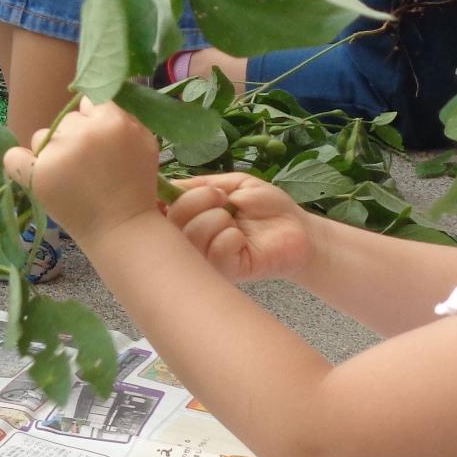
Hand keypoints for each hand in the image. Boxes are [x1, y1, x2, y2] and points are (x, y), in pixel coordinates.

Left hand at [2, 98, 164, 243]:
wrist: (122, 228)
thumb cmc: (137, 186)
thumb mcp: (145, 141)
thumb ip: (122, 115)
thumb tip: (91, 98)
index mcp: (112, 120)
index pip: (90, 101)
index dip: (95, 119)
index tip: (100, 140)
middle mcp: (82, 132)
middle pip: (67, 120)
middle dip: (76, 137)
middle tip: (90, 165)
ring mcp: (57, 154)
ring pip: (43, 136)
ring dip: (52, 150)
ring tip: (70, 177)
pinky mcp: (37, 176)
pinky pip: (13, 158)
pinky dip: (18, 161)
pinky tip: (28, 167)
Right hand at [165, 173, 314, 285]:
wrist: (298, 228)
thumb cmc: (267, 206)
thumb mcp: (233, 184)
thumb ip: (200, 185)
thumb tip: (166, 185)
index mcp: (189, 217)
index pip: (158, 210)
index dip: (163, 198)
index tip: (185, 189)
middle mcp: (192, 239)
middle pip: (170, 223)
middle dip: (196, 201)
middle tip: (222, 199)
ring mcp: (207, 258)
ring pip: (191, 237)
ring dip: (215, 218)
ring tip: (234, 218)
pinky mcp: (226, 273)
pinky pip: (215, 252)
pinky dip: (229, 237)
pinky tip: (242, 238)